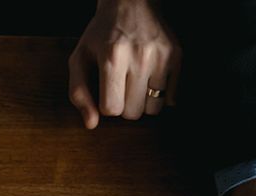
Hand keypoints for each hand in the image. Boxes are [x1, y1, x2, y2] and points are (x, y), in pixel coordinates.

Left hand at [68, 0, 180, 127]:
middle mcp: (138, 58)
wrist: (131, 2)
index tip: (106, 91)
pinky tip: (151, 79)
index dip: (107, 105)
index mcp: (111, 58)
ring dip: (143, 102)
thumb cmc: (102, 33)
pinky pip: (171, 98)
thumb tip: (91, 124)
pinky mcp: (176, 57)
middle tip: (121, 86)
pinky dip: (161, 95)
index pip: (111, 109)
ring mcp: (160, 58)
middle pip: (133, 113)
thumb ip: (78, 92)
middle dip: (125, 105)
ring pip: (153, 109)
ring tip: (136, 83)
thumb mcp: (80, 57)